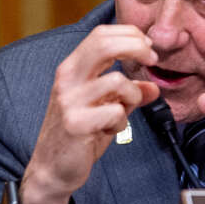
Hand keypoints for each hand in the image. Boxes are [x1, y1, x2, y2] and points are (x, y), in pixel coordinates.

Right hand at [20, 25, 159, 203]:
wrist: (51, 169)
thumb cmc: (76, 135)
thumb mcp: (103, 107)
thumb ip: (127, 94)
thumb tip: (152, 88)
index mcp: (72, 68)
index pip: (101, 34)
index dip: (129, 34)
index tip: (148, 47)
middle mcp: (68, 78)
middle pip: (104, 43)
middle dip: (136, 47)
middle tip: (152, 59)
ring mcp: (70, 100)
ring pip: (118, 81)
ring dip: (132, 96)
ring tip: (123, 111)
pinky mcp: (76, 123)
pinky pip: (115, 112)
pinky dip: (121, 122)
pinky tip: (110, 130)